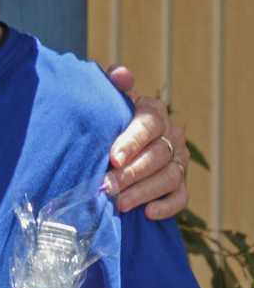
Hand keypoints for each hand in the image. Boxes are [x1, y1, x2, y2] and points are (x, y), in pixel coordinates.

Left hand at [105, 65, 186, 219]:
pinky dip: (167, 206)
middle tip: (107, 187)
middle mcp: (170, 134)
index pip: (148, 124)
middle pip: (157, 154)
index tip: (113, 157)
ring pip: (169, 176)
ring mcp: (178, 159)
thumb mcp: (107, 101)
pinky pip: (181, 197)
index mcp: (153, 111)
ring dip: (144, 191)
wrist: (109, 146)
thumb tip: (121, 74)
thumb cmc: (106, 121)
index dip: (132, 141)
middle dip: (132, 173)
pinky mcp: (180, 184)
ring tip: (120, 203)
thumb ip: (112, 86)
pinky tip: (148, 213)